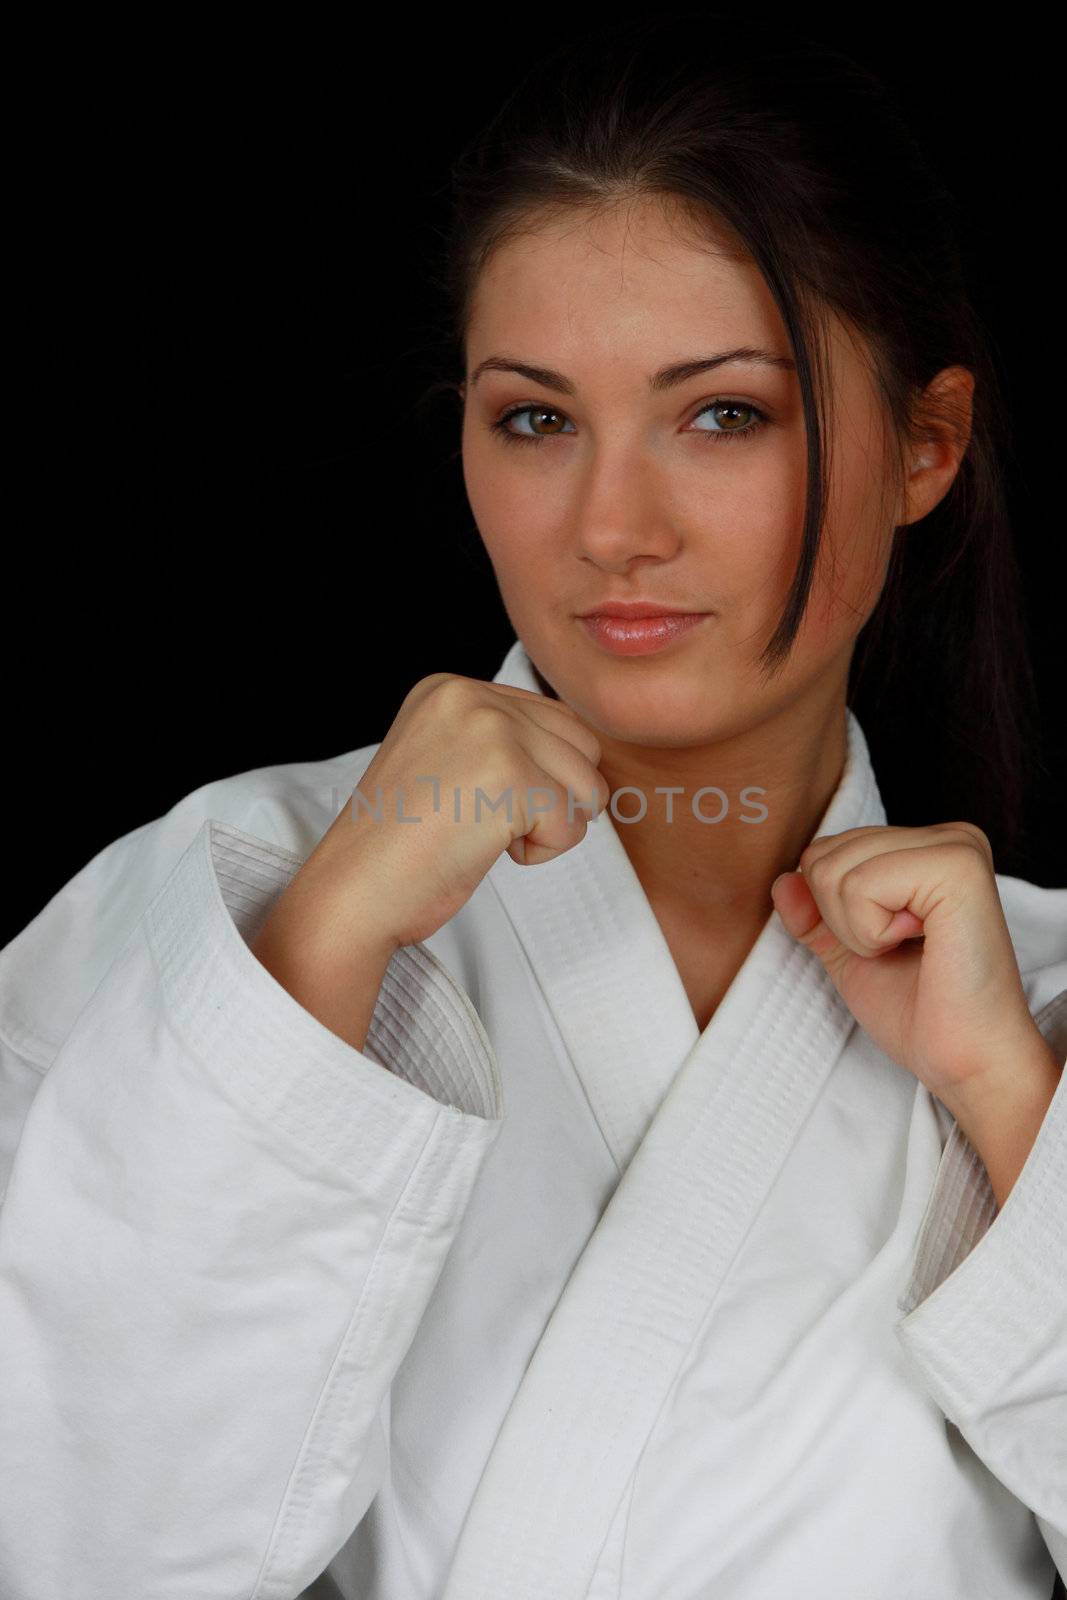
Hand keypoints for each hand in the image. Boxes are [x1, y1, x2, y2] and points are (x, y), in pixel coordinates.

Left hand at [769, 822, 1051, 1112]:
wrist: (964, 1062)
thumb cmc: (918, 1012)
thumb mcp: (847, 953)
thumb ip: (812, 913)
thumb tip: (783, 879)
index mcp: (926, 848)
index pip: (825, 851)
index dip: (830, 912)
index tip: (887, 945)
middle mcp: (947, 837)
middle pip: (823, 855)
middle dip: (839, 919)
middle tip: (898, 951)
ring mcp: (956, 847)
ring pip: (835, 869)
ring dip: (856, 930)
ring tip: (908, 949)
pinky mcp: (958, 868)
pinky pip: (860, 885)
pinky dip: (870, 931)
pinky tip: (922, 945)